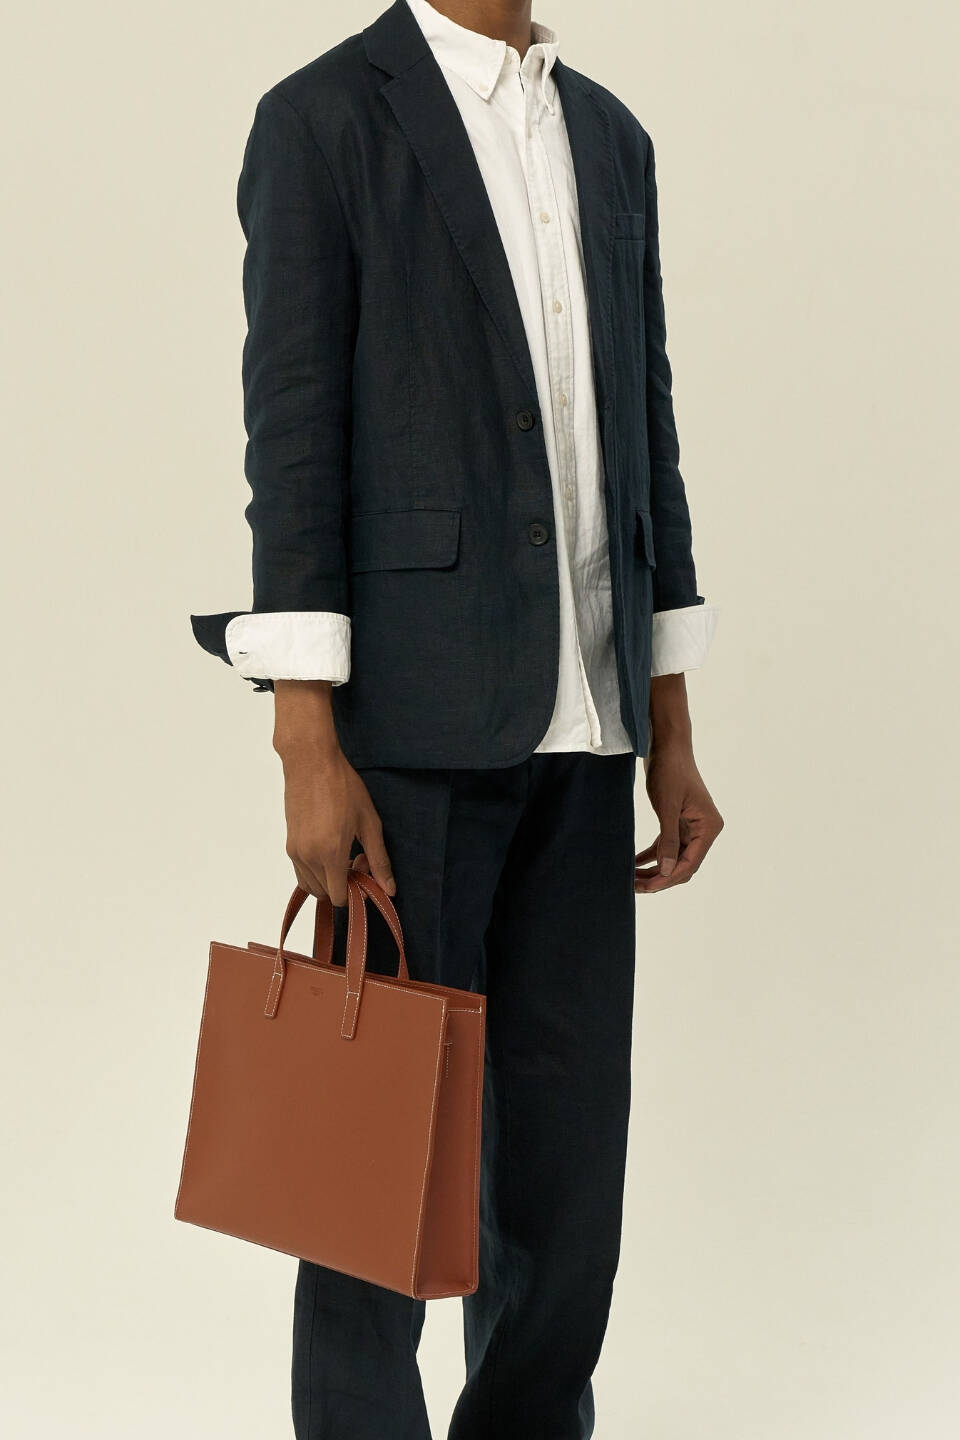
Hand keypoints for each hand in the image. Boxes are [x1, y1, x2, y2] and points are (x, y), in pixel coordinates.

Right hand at [272, 680, 394, 906]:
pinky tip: (330, 846)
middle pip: (325, 895)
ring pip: (311, 886)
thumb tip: (388, 889)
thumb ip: (378, 859)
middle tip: (357, 857)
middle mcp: (308, 858)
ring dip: (328, 879)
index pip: (339, 898)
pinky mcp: (289, 844)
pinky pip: (302, 872)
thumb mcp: (369, 822)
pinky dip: (316, 870)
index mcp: (330, 854)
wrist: (311, 762)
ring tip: (344, 852)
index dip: (355, 891)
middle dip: (342, 885)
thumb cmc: (343, 787)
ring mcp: (295, 852)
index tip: (365, 869)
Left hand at [635, 738, 722, 892]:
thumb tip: (666, 871)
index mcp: (709, 827)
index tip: (647, 888)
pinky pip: (665, 846)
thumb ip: (668, 841)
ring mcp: (692, 827)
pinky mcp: (678, 822)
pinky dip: (651, 856)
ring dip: (654, 870)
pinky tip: (633, 864)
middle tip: (634, 887)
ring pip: (673, 858)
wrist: (667, 745)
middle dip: (660, 878)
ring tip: (631, 879)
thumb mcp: (667, 807)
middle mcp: (704, 830)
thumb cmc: (670, 771)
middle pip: (682, 865)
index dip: (668, 878)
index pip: (690, 863)